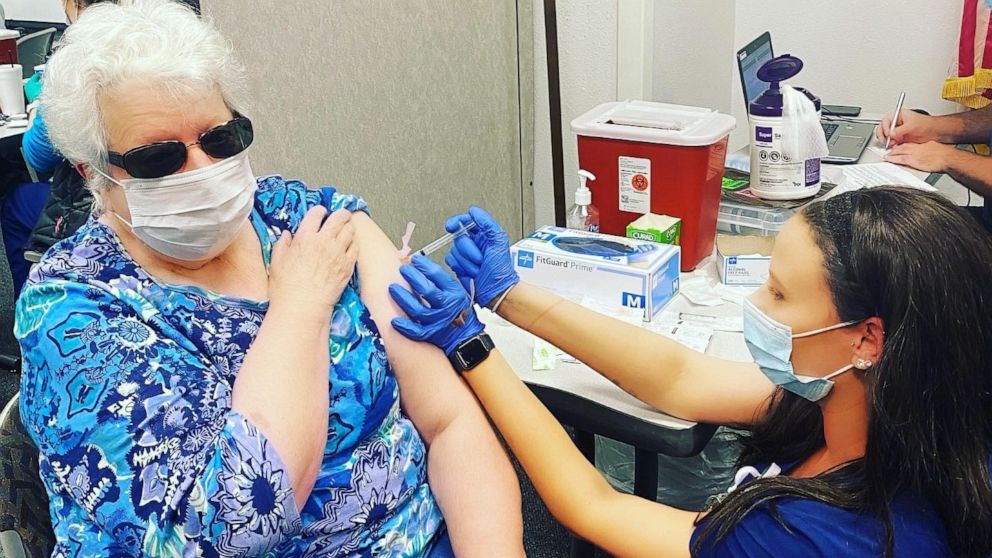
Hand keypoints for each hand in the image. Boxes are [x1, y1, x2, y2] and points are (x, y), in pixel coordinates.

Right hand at [269, 206, 357, 320]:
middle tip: (341, 215)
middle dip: (341, 214)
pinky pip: (355, 248)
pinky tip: (349, 246)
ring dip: (348, 227)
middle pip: (338, 218)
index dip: (320, 211)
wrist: (303, 307)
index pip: (316, 214)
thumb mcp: (276, 262)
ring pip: (350, 230)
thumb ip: (282, 244)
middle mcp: (324, 241)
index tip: (321, 213)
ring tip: (346, 228)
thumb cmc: (286, 287)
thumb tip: (287, 235)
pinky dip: (353, 244)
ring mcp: (338, 253)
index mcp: (305, 238)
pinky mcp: (348, 265)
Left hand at [389, 255, 483, 355]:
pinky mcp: (430, 334)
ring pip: (417, 310)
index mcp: (454, 293)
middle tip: (403, 270)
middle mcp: (446, 307)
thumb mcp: (458, 291)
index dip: (424, 265)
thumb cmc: (459, 310)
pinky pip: (416, 331)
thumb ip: (441, 280)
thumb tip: (420, 266)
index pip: (437, 275)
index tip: (414, 259)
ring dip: (403, 298)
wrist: (465, 335)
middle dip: (412, 277)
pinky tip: (394, 320)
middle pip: (427, 290)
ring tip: (393, 288)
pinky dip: (405, 326)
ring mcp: (437, 321)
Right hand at [443, 207, 519, 307]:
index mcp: (483, 234)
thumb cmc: (500, 270)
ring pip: (453, 250)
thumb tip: (474, 211)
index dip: (457, 221)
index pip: (465, 221)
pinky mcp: (458, 265)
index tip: (452, 226)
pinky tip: (469, 272)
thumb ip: (487, 223)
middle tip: (480, 258)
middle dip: (468, 250)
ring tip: (478, 267)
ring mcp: (465, 255)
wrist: (495, 291)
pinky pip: (450, 260)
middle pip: (458, 237)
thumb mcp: (499, 242)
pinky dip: (459, 266)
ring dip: (466, 261)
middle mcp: (473, 243)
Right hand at [877, 109, 941, 145]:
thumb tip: (891, 133)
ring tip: (892, 143)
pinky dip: (891, 145)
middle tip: (887, 140)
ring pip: (885, 136)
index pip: (885, 120)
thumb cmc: (925, 124)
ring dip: (887, 141)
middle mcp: (895, 122)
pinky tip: (894, 146)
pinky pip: (891, 141)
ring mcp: (896, 130)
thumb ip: (900, 130)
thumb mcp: (912, 125)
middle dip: (883, 135)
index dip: (885, 128)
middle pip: (882, 128)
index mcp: (897, 115)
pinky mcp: (898, 137)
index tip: (888, 134)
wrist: (933, 131)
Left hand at [885, 141, 958, 172]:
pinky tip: (889, 159)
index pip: (910, 143)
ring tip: (886, 155)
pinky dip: (893, 159)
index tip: (897, 147)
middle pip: (903, 147)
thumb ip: (929, 149)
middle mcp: (918, 148)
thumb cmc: (946, 155)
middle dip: (895, 149)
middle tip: (889, 151)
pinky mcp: (914, 161)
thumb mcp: (936, 148)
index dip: (902, 145)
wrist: (949, 158)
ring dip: (892, 154)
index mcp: (923, 144)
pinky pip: (901, 159)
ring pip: (900, 152)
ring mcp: (915, 154)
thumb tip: (928, 152)